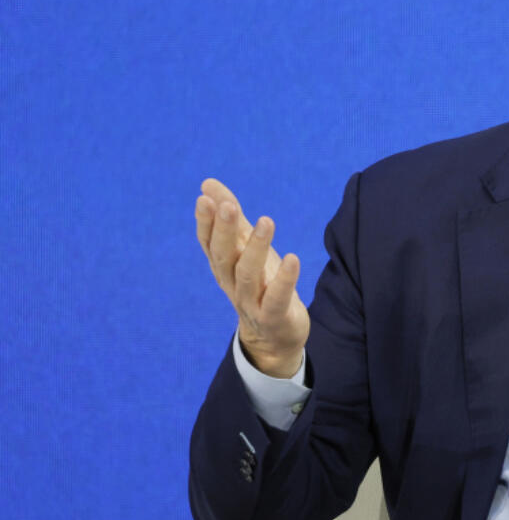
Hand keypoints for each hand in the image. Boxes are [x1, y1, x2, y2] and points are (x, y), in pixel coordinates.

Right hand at [195, 178, 309, 377]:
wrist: (275, 336)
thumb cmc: (260, 284)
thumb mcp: (246, 249)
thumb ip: (231, 218)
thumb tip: (208, 184)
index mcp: (223, 267)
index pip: (208, 243)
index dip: (206, 222)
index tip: (205, 198)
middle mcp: (231, 284)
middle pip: (222, 257)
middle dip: (224, 231)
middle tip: (228, 205)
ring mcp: (251, 302)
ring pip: (247, 275)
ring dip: (255, 248)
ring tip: (266, 220)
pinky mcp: (273, 316)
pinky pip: (276, 299)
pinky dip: (284, 280)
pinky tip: (292, 258)